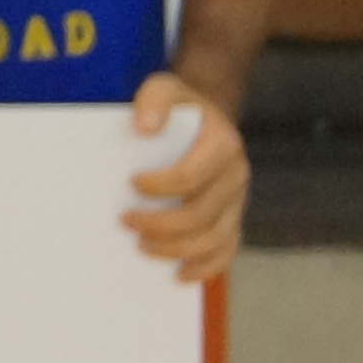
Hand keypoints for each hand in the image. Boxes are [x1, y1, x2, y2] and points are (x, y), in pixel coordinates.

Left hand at [124, 72, 247, 282]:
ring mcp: (237, 201)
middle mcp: (236, 175)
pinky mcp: (233, 217)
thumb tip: (144, 127)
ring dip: (177, 249)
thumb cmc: (180, 107)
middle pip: (201, 214)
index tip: (131, 183)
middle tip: (126, 221)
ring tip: (142, 247)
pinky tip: (180, 275)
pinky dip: (206, 267)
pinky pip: (227, 250)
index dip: (160, 186)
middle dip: (161, 224)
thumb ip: (154, 99)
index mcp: (222, 145)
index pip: (190, 176)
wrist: (206, 117)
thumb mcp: (165, 87)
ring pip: (214, 238)